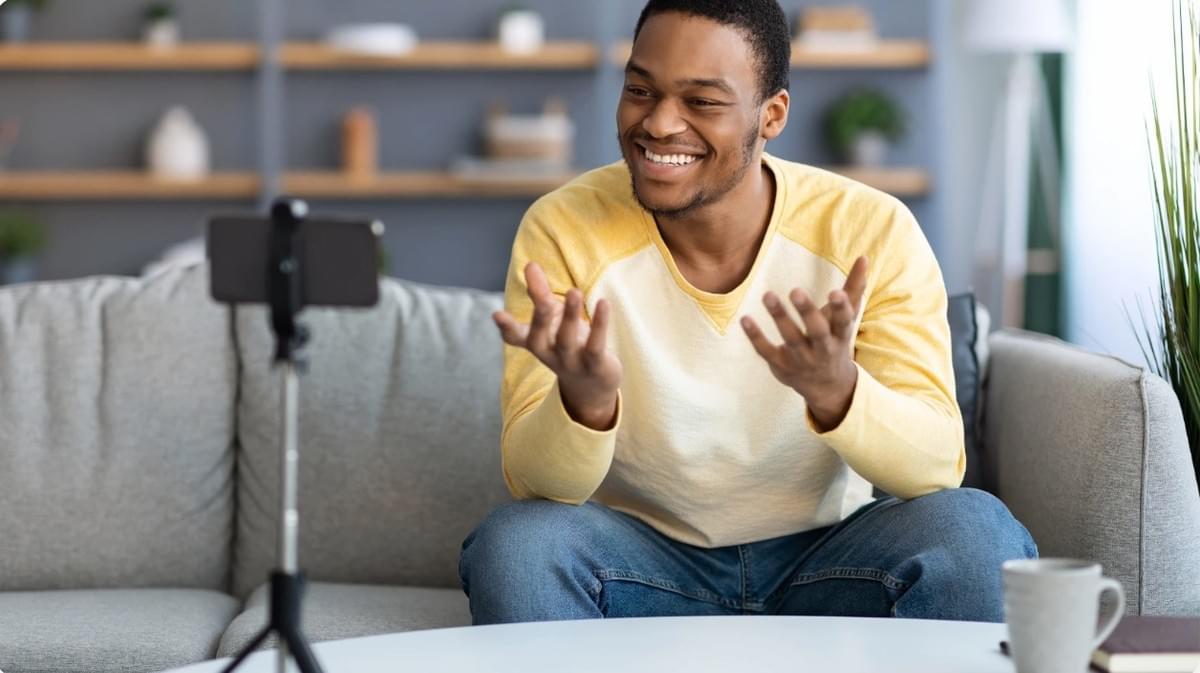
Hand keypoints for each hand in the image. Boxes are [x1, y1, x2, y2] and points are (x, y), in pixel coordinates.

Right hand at [493, 262, 622, 430]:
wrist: (592, 385)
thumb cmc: (567, 344)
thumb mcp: (552, 320)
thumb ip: (540, 293)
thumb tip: (529, 264)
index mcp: (535, 342)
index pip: (514, 338)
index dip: (506, 327)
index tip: (497, 314)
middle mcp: (548, 353)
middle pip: (539, 336)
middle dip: (540, 314)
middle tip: (543, 295)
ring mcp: (570, 362)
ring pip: (566, 340)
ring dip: (569, 315)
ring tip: (574, 291)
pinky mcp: (594, 364)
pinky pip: (596, 344)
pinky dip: (600, 324)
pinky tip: (603, 303)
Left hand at [740, 256, 869, 430]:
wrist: (828, 386)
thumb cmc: (835, 341)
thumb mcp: (846, 319)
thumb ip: (853, 288)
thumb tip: (864, 257)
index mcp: (840, 334)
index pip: (843, 321)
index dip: (840, 308)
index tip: (835, 292)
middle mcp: (822, 348)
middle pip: (816, 331)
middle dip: (807, 312)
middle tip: (795, 291)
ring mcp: (801, 359)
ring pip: (791, 338)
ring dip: (779, 317)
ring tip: (768, 295)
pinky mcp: (781, 365)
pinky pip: (767, 351)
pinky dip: (755, 336)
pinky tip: (745, 319)